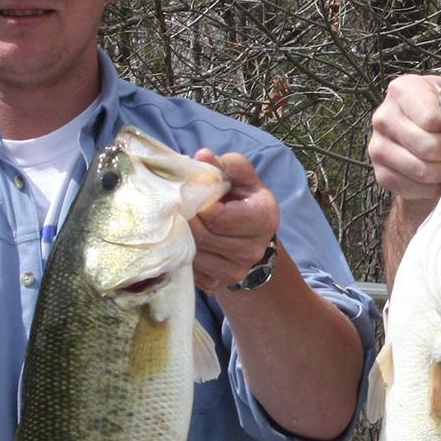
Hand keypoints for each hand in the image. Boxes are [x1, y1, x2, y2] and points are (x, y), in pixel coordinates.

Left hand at [189, 151, 280, 292]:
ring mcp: (235, 271)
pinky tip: (185, 241)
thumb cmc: (243, 200)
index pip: (220, 217)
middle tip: (176, 206)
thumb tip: (203, 156)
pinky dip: (182, 255)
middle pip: (204, 236)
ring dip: (182, 237)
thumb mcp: (242, 178)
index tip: (189, 193)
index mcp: (264, 219)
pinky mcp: (218, 284)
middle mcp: (253, 250)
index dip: (199, 204)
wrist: (251, 237)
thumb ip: (227, 165)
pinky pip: (190, 270)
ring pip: (194, 254)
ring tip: (180, 221)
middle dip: (187, 219)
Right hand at [366, 72, 440, 201]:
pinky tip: (436, 177)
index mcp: (402, 89)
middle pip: (426, 147)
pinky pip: (412, 188)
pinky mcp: (381, 174)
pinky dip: (431, 188)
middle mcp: (383, 116)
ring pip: (421, 171)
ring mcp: (377, 147)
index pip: (431, 119)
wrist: (426, 136)